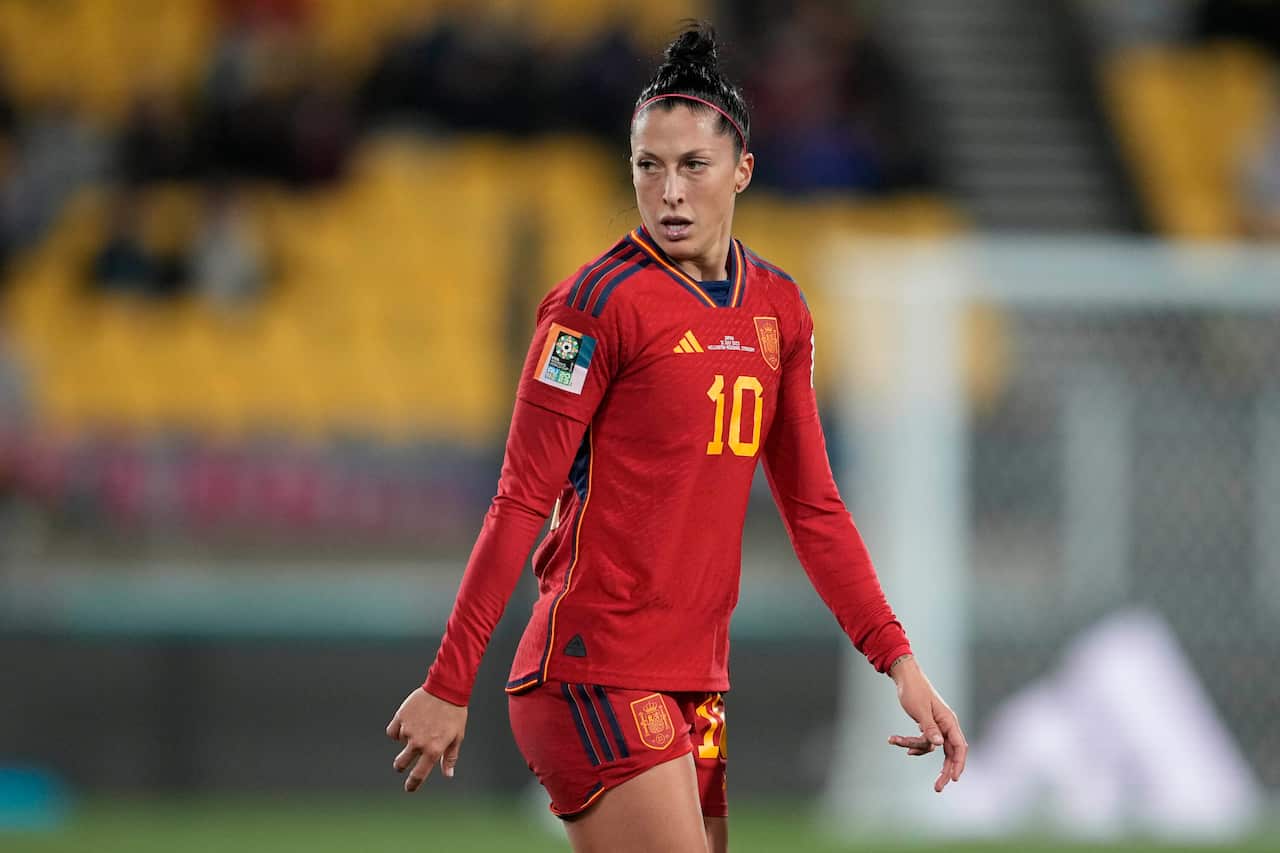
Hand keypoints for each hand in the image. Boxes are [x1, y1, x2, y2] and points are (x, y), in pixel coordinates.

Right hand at [385, 687, 467, 792]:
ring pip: (400, 743)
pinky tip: (407, 723)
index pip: (418, 775)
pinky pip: (393, 731)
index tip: (409, 788)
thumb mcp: (457, 736)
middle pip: (401, 763)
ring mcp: (408, 730)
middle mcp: (418, 742)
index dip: (412, 784)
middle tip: (402, 763)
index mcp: (433, 750)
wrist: (446, 688)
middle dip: (400, 766)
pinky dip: (397, 729)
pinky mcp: (401, 717)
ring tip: (419, 726)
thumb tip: (448, 774)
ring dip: (406, 740)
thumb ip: (450, 757)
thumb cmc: (455, 713)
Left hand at [886, 655, 967, 792]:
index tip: (953, 779)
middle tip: (937, 788)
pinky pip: (926, 742)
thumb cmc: (913, 690)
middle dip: (944, 770)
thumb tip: (939, 745)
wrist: (905, 676)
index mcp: (949, 721)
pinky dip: (915, 745)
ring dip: (916, 748)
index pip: (959, 747)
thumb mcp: (920, 710)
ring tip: (895, 740)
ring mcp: (938, 725)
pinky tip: (904, 747)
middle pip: (950, 753)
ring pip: (933, 747)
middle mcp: (947, 724)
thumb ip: (929, 728)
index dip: (958, 764)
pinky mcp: (929, 725)